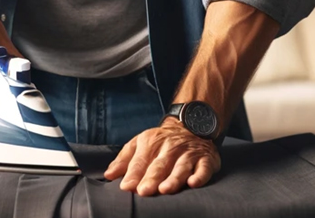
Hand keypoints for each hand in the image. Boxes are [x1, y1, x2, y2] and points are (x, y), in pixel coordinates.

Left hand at [104, 118, 220, 195]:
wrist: (191, 124)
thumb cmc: (161, 141)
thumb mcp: (140, 143)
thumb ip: (124, 160)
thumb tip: (109, 176)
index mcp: (151, 143)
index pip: (140, 161)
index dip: (134, 174)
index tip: (127, 187)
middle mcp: (170, 148)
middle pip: (160, 165)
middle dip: (151, 178)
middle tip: (143, 191)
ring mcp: (188, 154)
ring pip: (181, 167)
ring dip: (173, 178)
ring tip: (165, 189)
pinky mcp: (205, 160)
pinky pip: (203, 168)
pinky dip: (200, 176)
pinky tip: (194, 183)